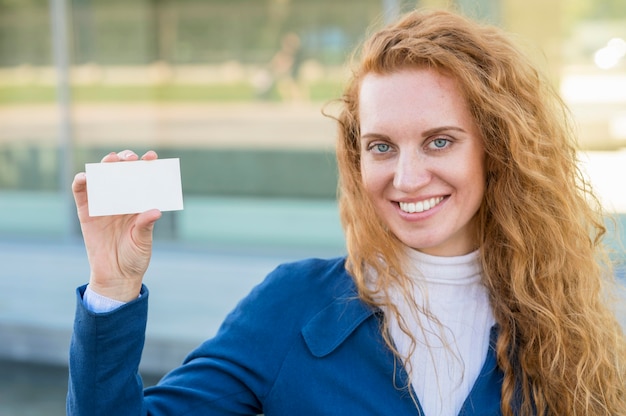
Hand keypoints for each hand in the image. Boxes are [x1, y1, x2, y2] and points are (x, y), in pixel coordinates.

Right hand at [72, 150, 161, 301]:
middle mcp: (122, 200)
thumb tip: (155, 211)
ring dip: (105, 166)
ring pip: (102, 178)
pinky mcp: (86, 212)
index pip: (143, 180)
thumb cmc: (134, 257)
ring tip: (110, 161)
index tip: (151, 157)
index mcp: (138, 204)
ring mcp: (103, 205)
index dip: (147, 166)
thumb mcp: (143, 241)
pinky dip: (81, 182)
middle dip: (125, 161)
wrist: (115, 276)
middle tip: (130, 158)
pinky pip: (81, 193)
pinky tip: (85, 177)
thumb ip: (146, 225)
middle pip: (122, 174)